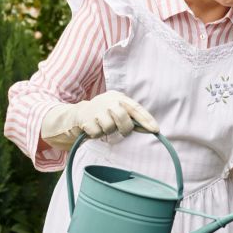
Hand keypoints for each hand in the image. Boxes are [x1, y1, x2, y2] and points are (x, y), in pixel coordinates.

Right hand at [41, 91, 158, 149]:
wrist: (77, 115)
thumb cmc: (103, 114)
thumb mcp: (117, 110)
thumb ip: (132, 118)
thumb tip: (151, 129)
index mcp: (118, 97)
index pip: (136, 107)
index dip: (146, 119)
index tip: (156, 130)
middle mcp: (108, 100)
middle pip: (123, 117)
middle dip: (125, 128)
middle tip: (122, 131)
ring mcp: (96, 109)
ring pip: (110, 127)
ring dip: (108, 131)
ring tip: (103, 126)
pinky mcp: (86, 119)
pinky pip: (98, 133)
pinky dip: (97, 134)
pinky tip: (93, 128)